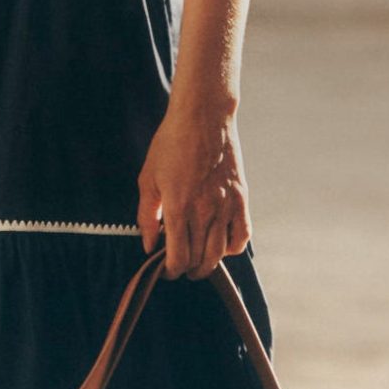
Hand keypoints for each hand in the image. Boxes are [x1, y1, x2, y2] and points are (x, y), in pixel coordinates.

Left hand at [136, 97, 250, 278]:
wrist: (203, 117)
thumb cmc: (171, 145)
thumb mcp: (148, 179)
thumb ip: (146, 216)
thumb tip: (148, 245)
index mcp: (177, 207)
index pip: (178, 257)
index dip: (171, 270)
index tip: (167, 270)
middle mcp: (204, 211)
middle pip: (199, 259)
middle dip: (188, 270)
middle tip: (180, 268)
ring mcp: (225, 205)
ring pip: (220, 253)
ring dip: (208, 264)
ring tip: (199, 264)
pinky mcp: (241, 198)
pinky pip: (242, 236)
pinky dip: (232, 248)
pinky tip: (221, 246)